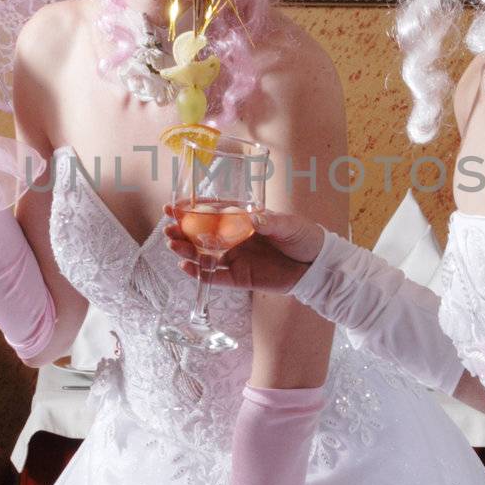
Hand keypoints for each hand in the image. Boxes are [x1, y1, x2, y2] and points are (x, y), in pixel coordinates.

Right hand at [162, 208, 325, 294]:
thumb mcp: (287, 224)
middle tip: (167, 227)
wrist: (316, 266)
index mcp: (242, 218)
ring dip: (185, 249)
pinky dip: (198, 273)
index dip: (192, 208)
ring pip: (203, 254)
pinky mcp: (238, 278)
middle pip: (201, 233)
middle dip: (182, 230)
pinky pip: (214, 277)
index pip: (212, 211)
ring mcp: (234, 258)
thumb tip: (250, 218)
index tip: (174, 205)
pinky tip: (185, 266)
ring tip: (172, 243)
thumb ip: (267, 221)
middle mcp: (234, 237)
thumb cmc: (303, 237)